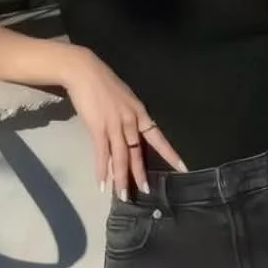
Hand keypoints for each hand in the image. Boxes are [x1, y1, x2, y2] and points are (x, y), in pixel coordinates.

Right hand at [63, 47, 187, 199]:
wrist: (84, 71)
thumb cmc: (102, 82)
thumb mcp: (123, 98)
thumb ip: (128, 115)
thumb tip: (129, 133)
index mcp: (138, 112)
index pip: (157, 136)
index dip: (170, 153)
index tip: (182, 168)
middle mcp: (130, 120)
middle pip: (137, 152)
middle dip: (140, 174)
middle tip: (147, 192)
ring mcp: (114, 125)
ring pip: (121, 157)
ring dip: (122, 178)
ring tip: (123, 196)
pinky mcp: (98, 128)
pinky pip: (102, 153)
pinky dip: (102, 170)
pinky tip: (102, 184)